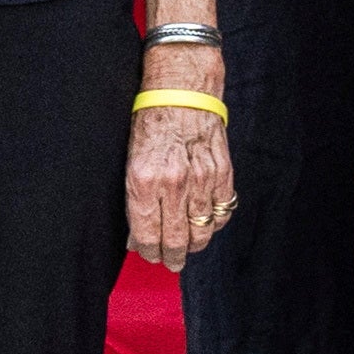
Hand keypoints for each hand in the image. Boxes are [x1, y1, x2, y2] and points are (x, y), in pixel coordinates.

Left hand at [124, 94, 231, 270]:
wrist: (182, 91)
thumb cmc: (151, 122)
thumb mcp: (131, 161)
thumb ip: (135, 200)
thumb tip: (138, 234)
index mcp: (143, 181)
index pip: (147, 234)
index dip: (149, 252)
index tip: (150, 256)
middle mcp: (173, 184)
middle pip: (176, 239)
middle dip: (173, 257)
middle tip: (172, 263)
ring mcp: (201, 179)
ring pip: (202, 231)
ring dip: (195, 245)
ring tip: (189, 248)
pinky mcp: (222, 173)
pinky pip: (221, 211)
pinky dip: (214, 223)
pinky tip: (206, 223)